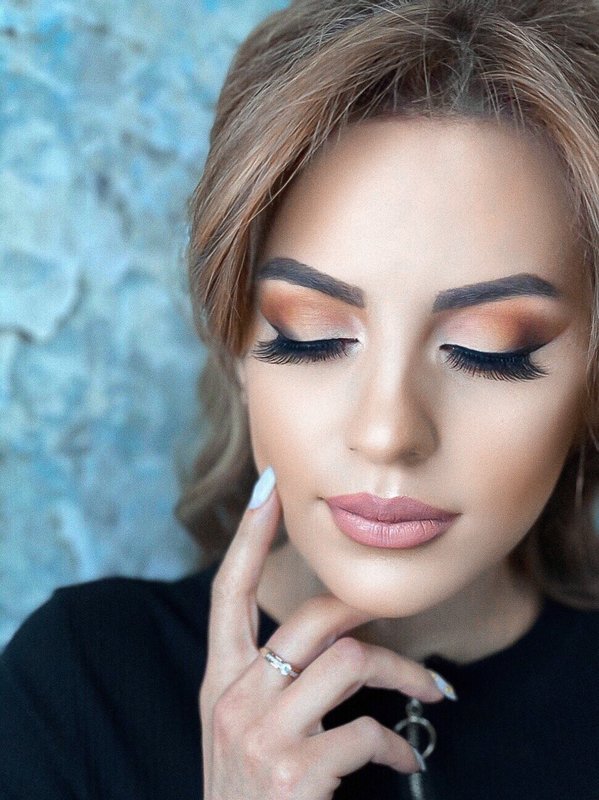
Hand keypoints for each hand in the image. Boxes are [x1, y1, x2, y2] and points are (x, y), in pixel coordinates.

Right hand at [199, 467, 445, 799]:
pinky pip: (366, 730)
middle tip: (405, 624)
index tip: (268, 487)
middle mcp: (234, 697)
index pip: (227, 591)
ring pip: (349, 660)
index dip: (247, 536)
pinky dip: (398, 743)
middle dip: (366, 611)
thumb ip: (267, 678)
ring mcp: (261, 734)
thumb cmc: (250, 792)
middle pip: (311, 618)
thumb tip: (328, 636)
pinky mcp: (294, 772)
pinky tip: (406, 758)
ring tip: (431, 694)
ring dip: (404, 675)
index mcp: (219, 681)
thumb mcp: (241, 728)